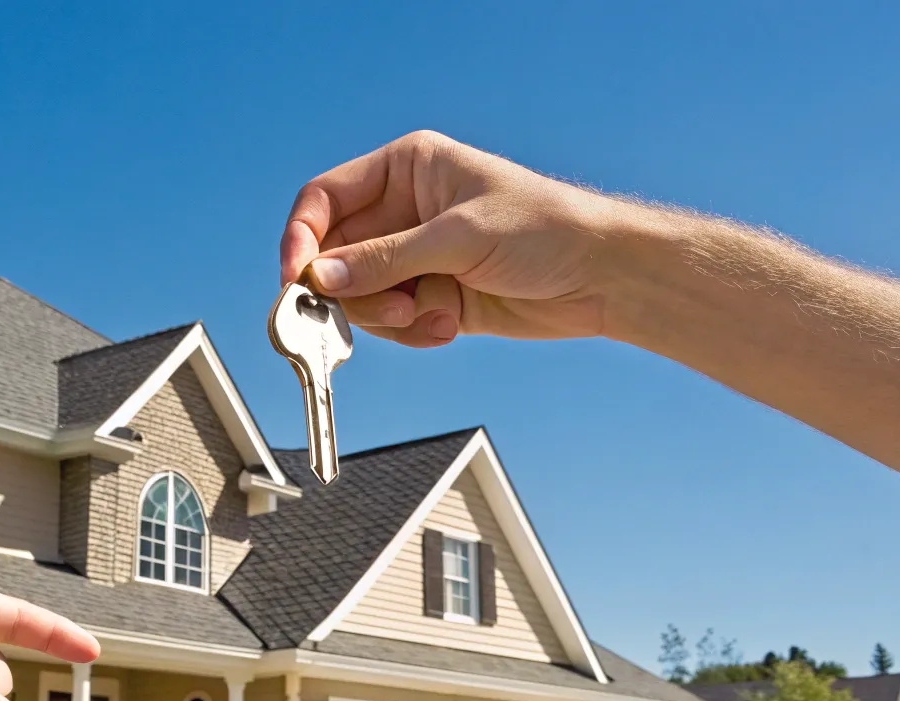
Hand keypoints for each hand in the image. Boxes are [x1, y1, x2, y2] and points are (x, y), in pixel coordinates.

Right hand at [281, 130, 634, 346]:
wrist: (602, 275)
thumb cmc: (545, 229)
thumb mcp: (459, 237)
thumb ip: (386, 259)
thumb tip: (322, 277)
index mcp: (407, 169)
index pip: (326, 199)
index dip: (303, 238)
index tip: (297, 279)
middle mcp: (404, 211)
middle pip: (336, 256)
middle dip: (350, 290)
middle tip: (381, 311)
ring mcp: (417, 257)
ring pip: (360, 296)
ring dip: (387, 317)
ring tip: (430, 317)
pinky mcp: (434, 297)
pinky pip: (394, 323)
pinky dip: (414, 332)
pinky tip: (450, 325)